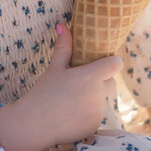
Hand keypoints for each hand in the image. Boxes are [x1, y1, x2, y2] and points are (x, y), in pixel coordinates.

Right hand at [4, 25, 122, 150]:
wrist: (34, 124)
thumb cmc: (43, 92)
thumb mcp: (54, 67)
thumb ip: (63, 47)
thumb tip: (63, 25)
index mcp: (90, 77)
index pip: (116, 64)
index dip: (112, 61)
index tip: (104, 61)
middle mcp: (98, 95)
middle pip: (111, 82)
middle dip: (101, 80)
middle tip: (81, 81)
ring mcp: (98, 112)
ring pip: (103, 99)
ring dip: (94, 97)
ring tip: (72, 98)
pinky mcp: (95, 125)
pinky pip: (96, 114)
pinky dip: (88, 112)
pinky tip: (71, 112)